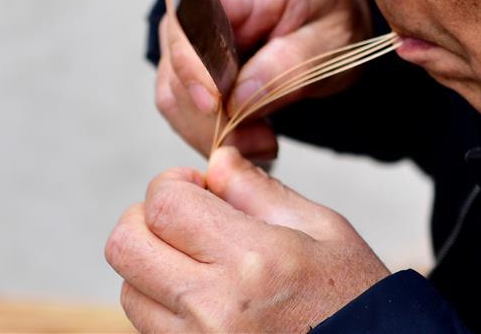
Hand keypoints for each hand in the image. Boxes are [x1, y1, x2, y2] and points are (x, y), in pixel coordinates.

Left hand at [105, 147, 389, 332]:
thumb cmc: (354, 296)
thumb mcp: (323, 229)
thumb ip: (259, 191)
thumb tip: (214, 162)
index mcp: (253, 259)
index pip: (163, 205)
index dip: (171, 184)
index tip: (198, 188)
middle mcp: (214, 308)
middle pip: (125, 247)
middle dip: (146, 219)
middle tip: (185, 218)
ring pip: (129, 292)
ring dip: (152, 265)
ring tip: (199, 262)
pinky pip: (149, 327)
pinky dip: (163, 304)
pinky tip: (204, 296)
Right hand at [155, 0, 372, 157]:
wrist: (327, 17)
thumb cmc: (330, 17)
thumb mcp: (333, 40)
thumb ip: (290, 65)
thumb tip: (237, 100)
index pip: (191, 11)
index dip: (193, 60)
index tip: (214, 105)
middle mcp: (200, 1)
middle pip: (178, 61)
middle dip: (214, 114)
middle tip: (263, 142)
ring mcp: (186, 33)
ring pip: (173, 91)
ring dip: (212, 130)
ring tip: (263, 143)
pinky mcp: (184, 63)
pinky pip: (179, 105)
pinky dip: (209, 132)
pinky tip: (247, 138)